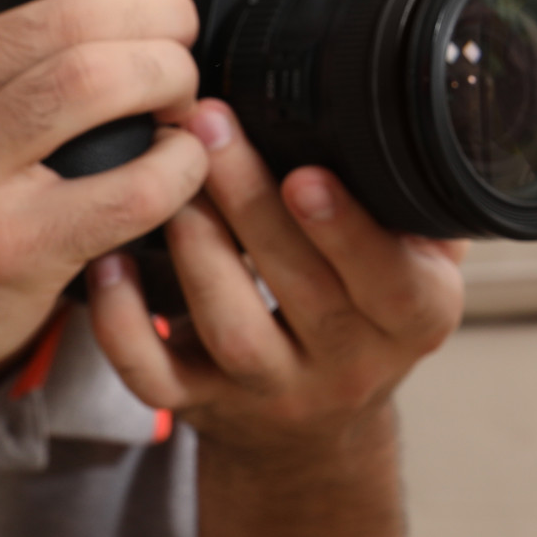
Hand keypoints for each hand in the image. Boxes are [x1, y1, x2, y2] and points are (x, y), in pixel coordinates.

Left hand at [85, 99, 465, 454]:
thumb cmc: (365, 315)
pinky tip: (108, 263)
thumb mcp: (418, 264)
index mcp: (416, 318)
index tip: (308, 174)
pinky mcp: (207, 410)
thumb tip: (429, 103)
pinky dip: (124, 325)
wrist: (316, 433)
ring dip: (197, 250)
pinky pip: (158, 380)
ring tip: (164, 177)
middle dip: (253, 204)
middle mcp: (352, 365)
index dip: (350, 232)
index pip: (392, 281)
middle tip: (209, 124)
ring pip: (233, 332)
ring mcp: (277, 392)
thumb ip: (422, 202)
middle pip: (303, 290)